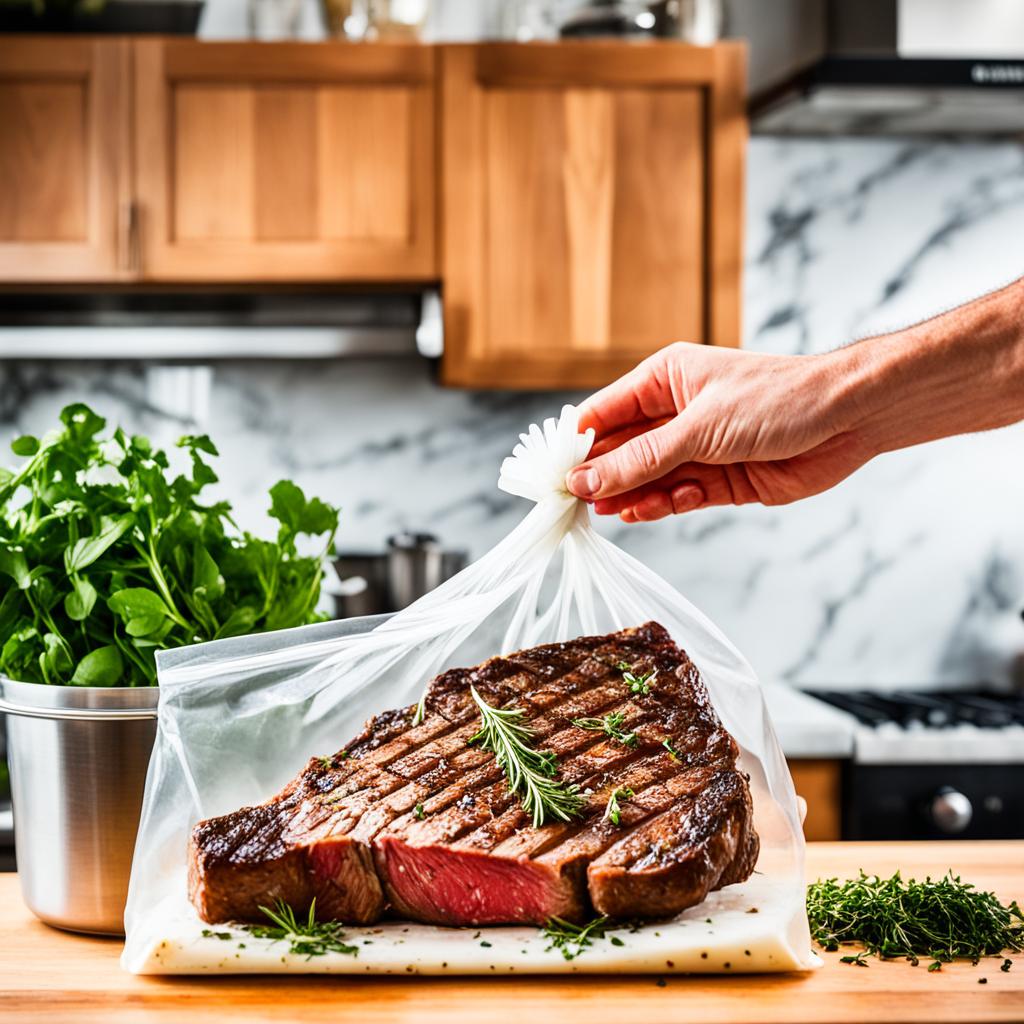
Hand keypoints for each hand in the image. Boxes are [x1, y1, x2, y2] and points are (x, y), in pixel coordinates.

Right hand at [566, 342, 876, 521]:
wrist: (849, 420)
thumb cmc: (776, 400)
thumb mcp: (698, 429)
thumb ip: (640, 460)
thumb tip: (584, 481)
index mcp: (664, 381)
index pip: (603, 414)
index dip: (576, 445)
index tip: (552, 476)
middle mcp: (675, 414)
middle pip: (621, 451)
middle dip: (602, 477)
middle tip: (576, 504)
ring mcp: (697, 449)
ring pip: (648, 479)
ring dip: (632, 496)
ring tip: (614, 513)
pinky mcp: (719, 480)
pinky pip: (678, 496)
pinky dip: (665, 505)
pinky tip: (651, 511)